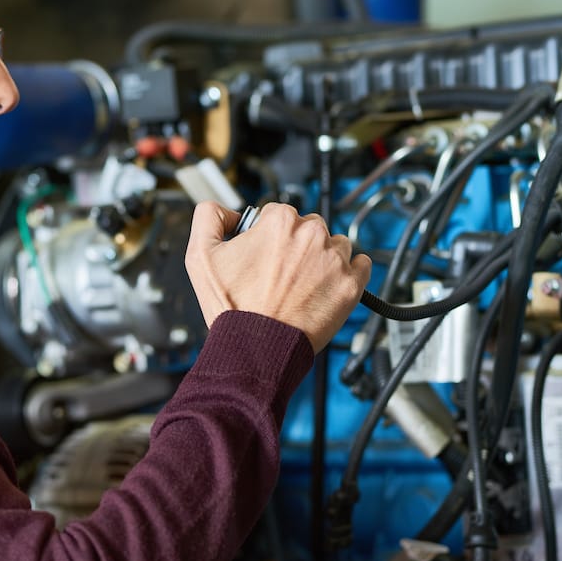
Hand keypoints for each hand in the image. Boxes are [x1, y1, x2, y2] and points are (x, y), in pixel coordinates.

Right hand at [185, 201, 371, 351]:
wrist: (255, 350)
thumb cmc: (231, 308)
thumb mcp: (200, 256)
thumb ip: (208, 217)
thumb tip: (227, 211)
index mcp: (280, 221)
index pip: (278, 214)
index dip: (267, 235)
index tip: (264, 255)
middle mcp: (312, 235)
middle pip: (309, 227)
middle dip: (297, 245)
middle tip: (282, 273)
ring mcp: (335, 260)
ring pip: (335, 245)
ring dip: (323, 258)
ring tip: (303, 284)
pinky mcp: (351, 285)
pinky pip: (361, 265)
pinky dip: (349, 273)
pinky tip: (328, 286)